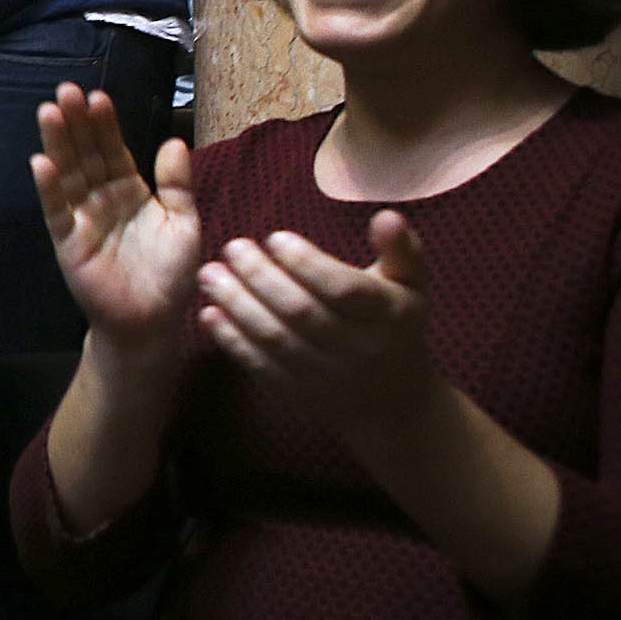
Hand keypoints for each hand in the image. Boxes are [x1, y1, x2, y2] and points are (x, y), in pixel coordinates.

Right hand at [31, 83, 199, 349]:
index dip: (105, 124)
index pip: (114, 149)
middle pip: (85, 153)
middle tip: (66, 90)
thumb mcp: (184, 224)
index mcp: (130, 190)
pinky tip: (41, 162)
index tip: (98, 96)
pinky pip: (57, 211)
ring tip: (50, 111)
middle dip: (76, 123)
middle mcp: (102, 198)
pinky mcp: (69, 242)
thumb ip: (177, 184)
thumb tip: (173, 140)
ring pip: (68, 173)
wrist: (151, 323)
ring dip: (58, 143)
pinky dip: (49, 188)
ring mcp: (82, 218)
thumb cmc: (170, 276)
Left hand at [198, 212, 440, 442]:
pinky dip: (232, 340)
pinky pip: (262, 367)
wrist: (394, 403)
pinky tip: (209, 314)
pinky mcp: (301, 395)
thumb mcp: (411, 286)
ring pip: (276, 338)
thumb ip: (402, 248)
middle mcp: (360, 348)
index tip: (274, 237)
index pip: (342, 288)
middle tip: (233, 247)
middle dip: (260, 276)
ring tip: (210, 274)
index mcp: (389, 314)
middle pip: (301, 311)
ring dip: (237, 305)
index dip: (306, 262)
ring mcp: (329, 375)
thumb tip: (387, 216)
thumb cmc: (395, 326)